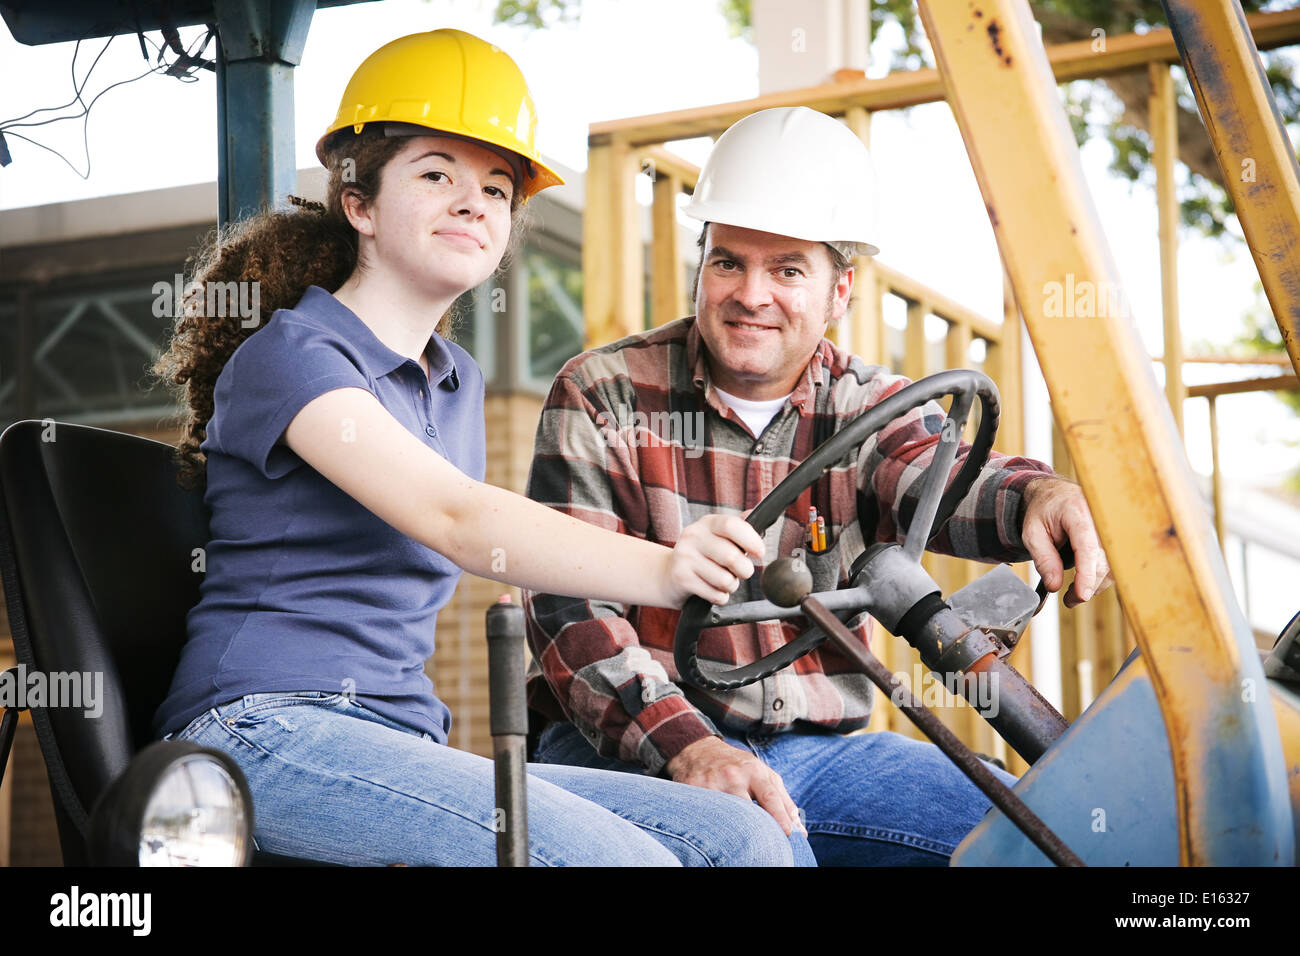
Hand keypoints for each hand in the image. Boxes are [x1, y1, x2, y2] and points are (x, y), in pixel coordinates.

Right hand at [663, 514, 764, 606]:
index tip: (760, 553)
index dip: (751, 540)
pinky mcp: (681, 578)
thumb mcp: (718, 537)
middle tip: (741, 572)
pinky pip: (715, 594)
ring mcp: (685, 557)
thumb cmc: (702, 556)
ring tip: (724, 581)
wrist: (667, 575)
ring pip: (725, 579)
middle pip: (732, 556)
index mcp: (707, 523)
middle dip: (744, 570)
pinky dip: (720, 597)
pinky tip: (712, 590)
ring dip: (731, 586)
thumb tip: (756, 515)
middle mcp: (693, 536)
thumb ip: (738, 528)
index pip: (732, 526)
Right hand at [665, 736, 805, 835]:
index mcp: (754, 771)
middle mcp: (732, 776)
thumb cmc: (737, 766)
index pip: (770, 796)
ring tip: (739, 841)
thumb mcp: (763, 774)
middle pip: (747, 809)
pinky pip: (703, 814)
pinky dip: (711, 824)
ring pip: (724, 814)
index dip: (780, 816)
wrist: (698, 749)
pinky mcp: (691, 789)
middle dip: (756, 828)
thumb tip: (800, 831)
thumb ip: (783, 801)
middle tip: (763, 843)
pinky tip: (716, 831)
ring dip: (733, 830)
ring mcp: (710, 782)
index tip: (788, 833)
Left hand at [1021, 476, 1112, 608]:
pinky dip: (1100, 576)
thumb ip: (1043, 558)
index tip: (1082, 595)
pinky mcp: (1115, 538)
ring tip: (1073, 593)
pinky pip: (1113, 562)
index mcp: (1077, 512)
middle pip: (1102, 560)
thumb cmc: (1044, 511)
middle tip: (1069, 600)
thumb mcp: (1032, 533)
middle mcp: (1101, 518)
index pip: (1087, 547)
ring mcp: (1111, 527)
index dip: (1087, 574)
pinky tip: (1085, 581)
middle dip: (1088, 585)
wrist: (1056, 494)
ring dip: (1095, 583)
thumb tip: (1054, 586)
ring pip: (1111, 565)